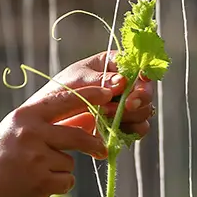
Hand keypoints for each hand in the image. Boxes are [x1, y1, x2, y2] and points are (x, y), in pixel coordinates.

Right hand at [0, 84, 112, 196]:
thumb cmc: (4, 153)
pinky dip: (58, 184)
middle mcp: (31, 134)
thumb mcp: (21, 129)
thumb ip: (52, 122)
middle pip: (77, 136)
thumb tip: (90, 116)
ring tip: (37, 170)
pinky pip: (67, 181)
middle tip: (101, 149)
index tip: (107, 93)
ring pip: (70, 162)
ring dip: (61, 168)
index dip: (89, 96)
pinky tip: (38, 183)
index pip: (64, 100)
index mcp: (26, 116)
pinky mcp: (41, 181)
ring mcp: (36, 158)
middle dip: (93, 144)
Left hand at [27, 51, 154, 137]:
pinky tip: (115, 129)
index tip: (143, 79)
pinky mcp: (125, 125)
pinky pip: (139, 129)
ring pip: (145, 111)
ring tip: (105, 115)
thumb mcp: (77, 80)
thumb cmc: (61, 92)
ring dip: (131, 116)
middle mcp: (125, 85)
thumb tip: (122, 81)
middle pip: (146, 90)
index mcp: (114, 65)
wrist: (50, 120)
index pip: (138, 65)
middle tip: (125, 105)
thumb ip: (99, 80)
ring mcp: (126, 106)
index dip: (145, 72)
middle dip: (138, 99)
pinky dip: (131, 131)